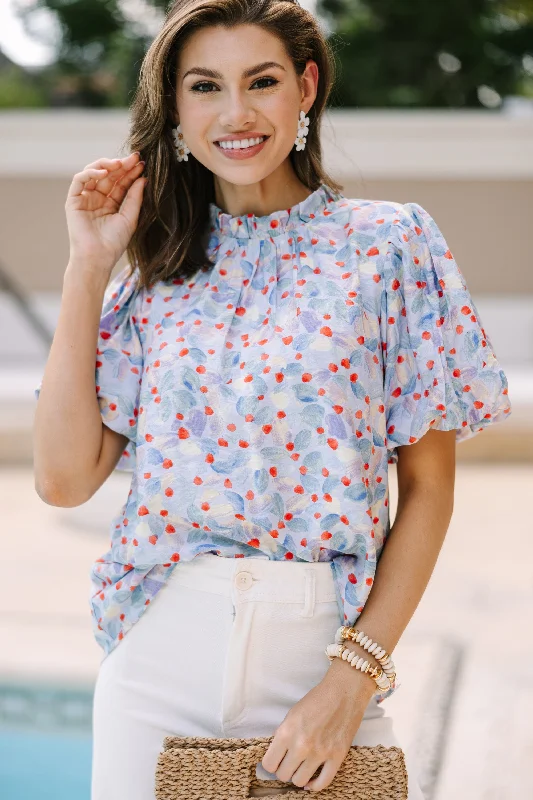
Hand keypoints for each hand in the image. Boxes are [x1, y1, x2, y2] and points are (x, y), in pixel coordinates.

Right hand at [65, 151, 146, 272]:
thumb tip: (143, 178)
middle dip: (121, 166)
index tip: (142, 164)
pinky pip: (79, 180)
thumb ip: (135, 197)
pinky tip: (104, 173)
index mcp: (111, 204)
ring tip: (120, 163)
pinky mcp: (73, 200)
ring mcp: (85, 199)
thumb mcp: (130, 218)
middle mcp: (97, 199)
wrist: (97, 257)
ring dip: (106, 165)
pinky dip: (90, 173)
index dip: (131, 173)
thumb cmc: (114, 243)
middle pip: (109, 177)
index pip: (121, 184)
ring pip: (94, 174)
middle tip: (134, 158)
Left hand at [261, 660, 375, 791]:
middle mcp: (302, 745)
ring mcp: (320, 753)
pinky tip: (312, 779)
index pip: (269, 764)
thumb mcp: (292, 714)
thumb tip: (277, 755)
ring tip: (301, 768)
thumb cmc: (317, 699)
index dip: (271, 764)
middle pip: (283, 775)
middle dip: (284, 770)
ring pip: (300, 782)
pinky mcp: (337, 757)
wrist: (344, 691)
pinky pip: (323, 783)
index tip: (276, 761)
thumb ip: (283, 735)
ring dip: (299, 777)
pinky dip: (315, 785)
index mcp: (287, 731)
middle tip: (289, 763)